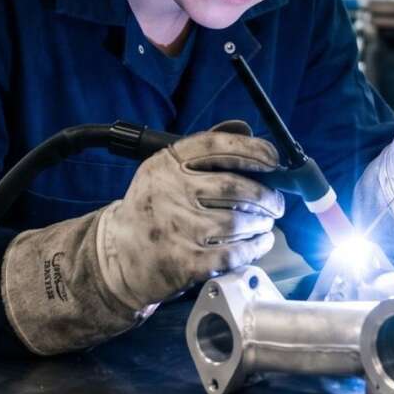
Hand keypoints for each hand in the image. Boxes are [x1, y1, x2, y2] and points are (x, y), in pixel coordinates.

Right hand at [1, 126, 282, 354]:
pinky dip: (255, 248)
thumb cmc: (153, 207)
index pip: (217, 146)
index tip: (274, 159)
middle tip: (276, 202)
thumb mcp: (167, 169)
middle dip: (266, 195)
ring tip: (265, 223)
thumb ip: (206, 149)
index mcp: (167, 163)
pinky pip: (234, 253)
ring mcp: (178, 229)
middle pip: (235, 187)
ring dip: (262, 223)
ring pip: (239, 222)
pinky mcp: (185, 262)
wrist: (117, 254)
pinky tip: (259, 243)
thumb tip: (247, 131)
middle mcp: (171, 192)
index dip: (253, 149)